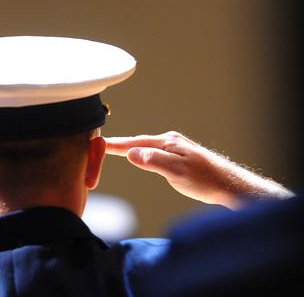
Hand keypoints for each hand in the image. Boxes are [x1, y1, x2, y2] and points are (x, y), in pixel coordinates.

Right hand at [104, 131, 292, 208]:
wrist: (230, 186)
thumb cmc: (206, 180)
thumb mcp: (176, 171)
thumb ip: (153, 160)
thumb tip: (130, 153)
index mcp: (167, 142)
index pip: (134, 142)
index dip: (115, 145)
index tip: (98, 144)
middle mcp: (170, 141)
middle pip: (138, 142)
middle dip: (118, 145)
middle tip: (99, 147)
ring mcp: (175, 148)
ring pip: (146, 147)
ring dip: (129, 149)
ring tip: (113, 150)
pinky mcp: (179, 157)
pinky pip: (153, 153)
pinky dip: (141, 155)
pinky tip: (139, 158)